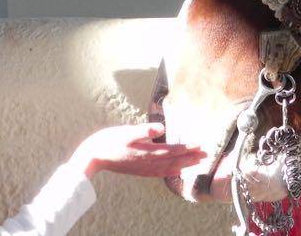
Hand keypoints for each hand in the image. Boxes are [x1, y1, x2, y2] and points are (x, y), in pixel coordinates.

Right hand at [69, 123, 205, 178]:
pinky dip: (171, 171)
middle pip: (174, 161)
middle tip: (206, 155)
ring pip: (169, 168)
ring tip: (196, 162)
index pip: (173, 150)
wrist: (94, 156)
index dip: (187, 148)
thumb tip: (161, 128)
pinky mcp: (139, 170)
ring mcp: (144, 168)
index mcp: (147, 152)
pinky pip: (160, 173)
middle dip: (191, 158)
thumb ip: (144, 130)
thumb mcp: (125, 132)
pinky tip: (174, 170)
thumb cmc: (109, 140)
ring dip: (184, 164)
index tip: (201, 145)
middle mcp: (148, 162)